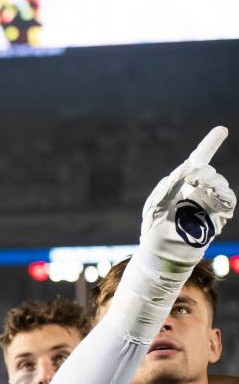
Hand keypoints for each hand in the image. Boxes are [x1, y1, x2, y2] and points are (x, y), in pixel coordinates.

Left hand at [140, 126, 235, 270]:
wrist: (162, 253)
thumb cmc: (154, 230)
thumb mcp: (155, 206)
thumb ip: (169, 186)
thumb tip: (187, 167)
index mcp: (180, 185)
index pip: (196, 162)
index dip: (209, 145)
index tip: (222, 130)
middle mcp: (196, 191)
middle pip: (207, 171)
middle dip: (201, 171)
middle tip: (192, 176)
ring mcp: (208, 202)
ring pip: (218, 182)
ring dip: (210, 180)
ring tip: (199, 185)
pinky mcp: (217, 214)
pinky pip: (227, 198)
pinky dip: (222, 193)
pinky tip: (213, 194)